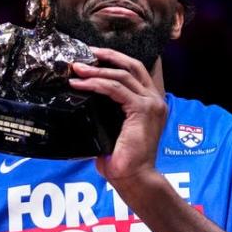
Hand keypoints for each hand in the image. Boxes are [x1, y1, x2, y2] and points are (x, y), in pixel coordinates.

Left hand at [70, 48, 166, 184]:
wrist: (135, 178)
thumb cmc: (122, 160)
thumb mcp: (113, 129)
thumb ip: (107, 112)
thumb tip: (83, 101)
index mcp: (150, 101)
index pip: (134, 71)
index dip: (114, 60)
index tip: (93, 56)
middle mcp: (154, 99)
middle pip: (132, 65)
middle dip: (107, 56)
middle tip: (85, 53)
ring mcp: (151, 103)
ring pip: (121, 75)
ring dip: (96, 70)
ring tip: (77, 69)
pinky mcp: (143, 110)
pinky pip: (116, 89)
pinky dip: (96, 84)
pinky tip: (81, 84)